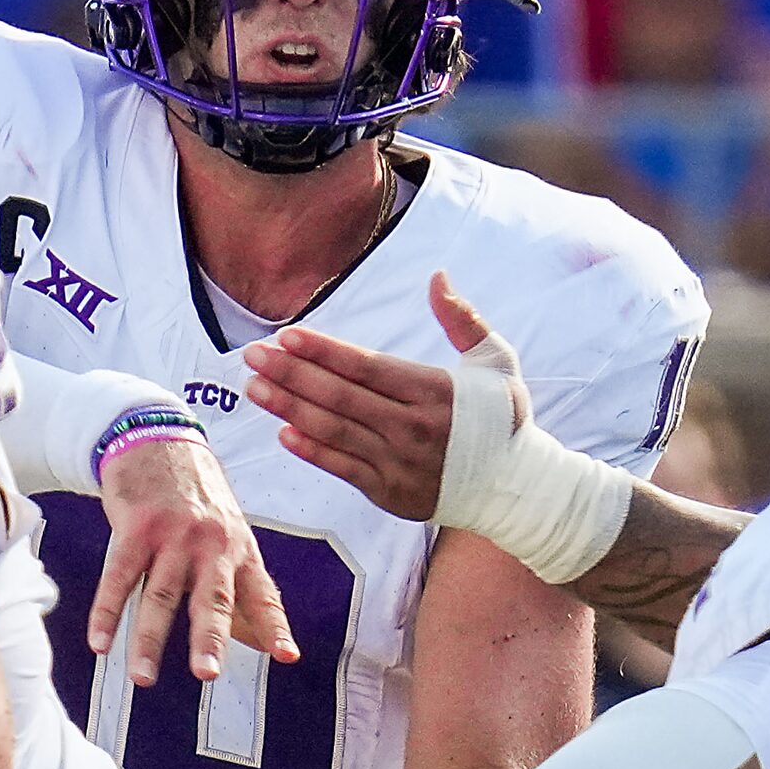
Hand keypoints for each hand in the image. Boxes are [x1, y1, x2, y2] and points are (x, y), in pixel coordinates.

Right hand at [93, 434, 295, 684]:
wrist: (159, 438)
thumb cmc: (198, 496)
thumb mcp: (230, 532)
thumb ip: (240, 584)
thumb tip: (266, 641)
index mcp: (240, 547)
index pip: (262, 593)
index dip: (274, 626)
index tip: (286, 656)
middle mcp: (210, 543)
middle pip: (211, 596)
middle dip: (210, 637)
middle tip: (207, 674)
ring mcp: (172, 534)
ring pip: (159, 595)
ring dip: (148, 640)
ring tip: (143, 677)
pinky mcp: (135, 527)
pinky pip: (118, 577)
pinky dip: (106, 612)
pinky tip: (99, 641)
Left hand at [250, 273, 639, 584]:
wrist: (517, 487)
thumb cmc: (501, 418)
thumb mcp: (495, 361)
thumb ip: (461, 319)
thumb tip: (438, 276)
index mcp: (434, 390)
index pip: (366, 366)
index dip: (324, 351)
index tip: (287, 336)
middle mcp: (413, 427)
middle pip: (341, 396)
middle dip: (292, 373)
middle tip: (252, 356)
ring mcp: (399, 462)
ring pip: (334, 431)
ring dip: (290, 407)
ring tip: (255, 388)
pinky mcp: (391, 492)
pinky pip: (343, 468)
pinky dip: (311, 451)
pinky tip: (283, 431)